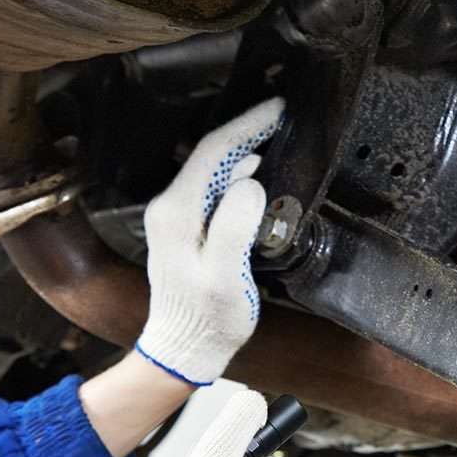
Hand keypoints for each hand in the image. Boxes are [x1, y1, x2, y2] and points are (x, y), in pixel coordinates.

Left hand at [134, 98, 283, 386]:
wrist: (183, 349)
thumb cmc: (208, 318)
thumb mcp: (225, 275)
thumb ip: (235, 226)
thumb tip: (251, 184)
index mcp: (177, 211)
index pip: (214, 152)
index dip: (248, 125)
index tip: (279, 108)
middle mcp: (170, 207)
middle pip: (211, 154)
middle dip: (248, 131)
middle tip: (285, 115)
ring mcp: (176, 218)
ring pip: (213, 170)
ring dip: (244, 150)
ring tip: (278, 136)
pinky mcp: (187, 229)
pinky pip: (214, 188)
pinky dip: (239, 173)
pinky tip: (261, 173)